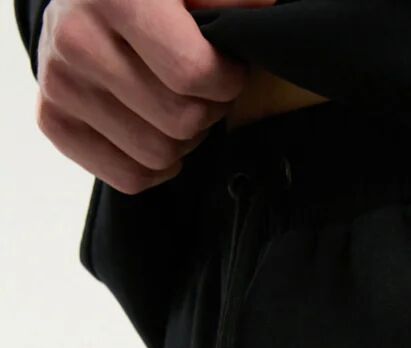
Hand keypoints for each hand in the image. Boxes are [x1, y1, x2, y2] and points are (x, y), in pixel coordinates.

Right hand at [33, 0, 274, 193]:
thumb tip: (266, 9)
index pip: (193, 74)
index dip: (226, 79)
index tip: (225, 67)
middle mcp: (77, 38)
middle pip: (181, 122)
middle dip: (206, 110)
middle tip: (200, 87)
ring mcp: (60, 83)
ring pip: (159, 155)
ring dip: (182, 139)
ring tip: (173, 102)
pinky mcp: (53, 120)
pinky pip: (130, 177)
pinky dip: (153, 165)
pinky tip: (152, 128)